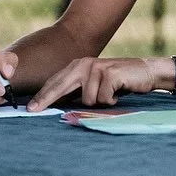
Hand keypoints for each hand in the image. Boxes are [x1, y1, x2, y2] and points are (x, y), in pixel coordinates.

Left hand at [27, 57, 167, 111]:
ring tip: (110, 95)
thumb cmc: (118, 81)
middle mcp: (84, 64)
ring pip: (87, 99)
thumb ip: (78, 90)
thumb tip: (55, 104)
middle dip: (46, 99)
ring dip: (100, 102)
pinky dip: (111, 101)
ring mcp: (96, 68)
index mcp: (78, 66)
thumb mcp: (95, 83)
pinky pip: (103, 99)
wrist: (146, 71)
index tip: (29, 109)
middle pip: (59, 86)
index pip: (55, 82)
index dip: (42, 96)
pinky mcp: (110, 74)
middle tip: (32, 111)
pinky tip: (118, 93)